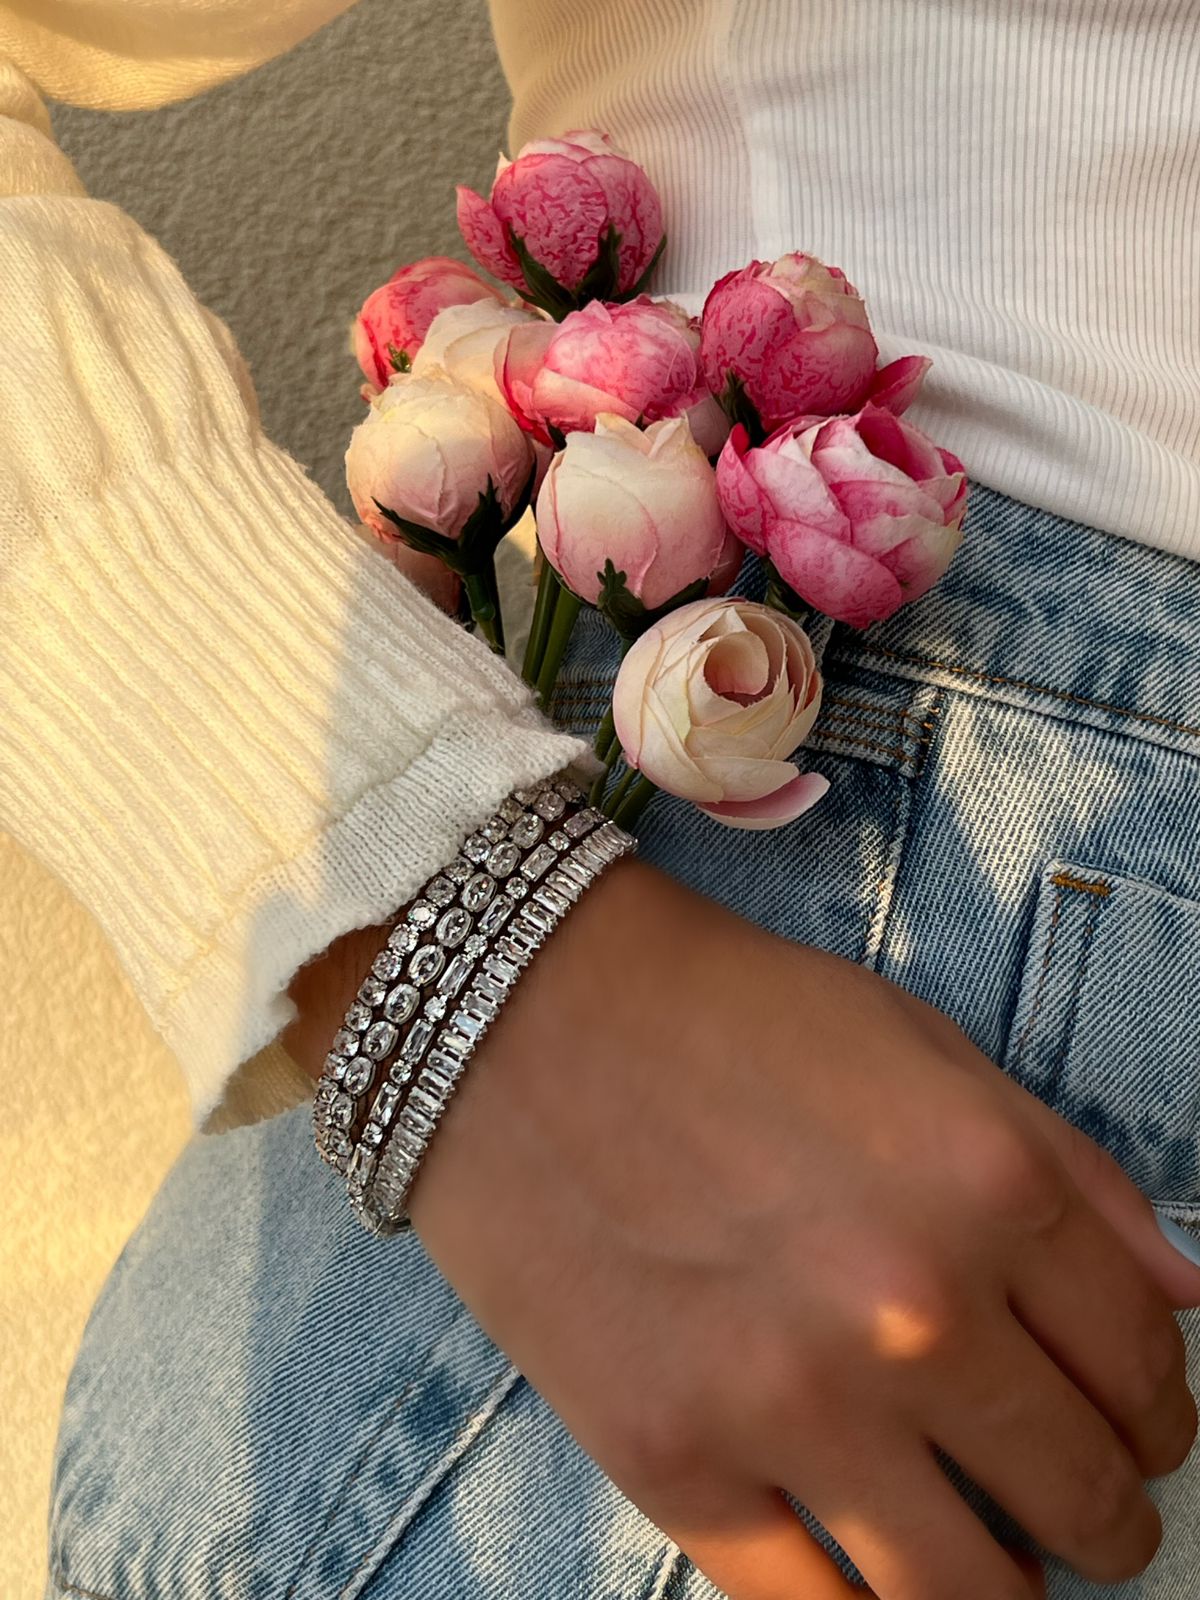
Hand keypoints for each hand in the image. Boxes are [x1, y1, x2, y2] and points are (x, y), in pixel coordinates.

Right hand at [409, 858, 1199, 1599]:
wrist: (521, 1014)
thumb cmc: (725, 1013)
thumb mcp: (922, 1045)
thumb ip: (1071, 1174)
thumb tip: (1182, 1302)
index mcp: (986, 1188)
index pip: (1145, 1365)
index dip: (1159, 1412)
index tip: (1139, 1425)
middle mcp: (908, 1311)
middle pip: (1080, 1494)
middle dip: (1107, 1517)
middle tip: (1085, 1509)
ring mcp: (786, 1401)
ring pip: (968, 1597)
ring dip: (1011, 1595)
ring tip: (998, 1565)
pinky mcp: (671, 1462)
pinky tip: (879, 1574)